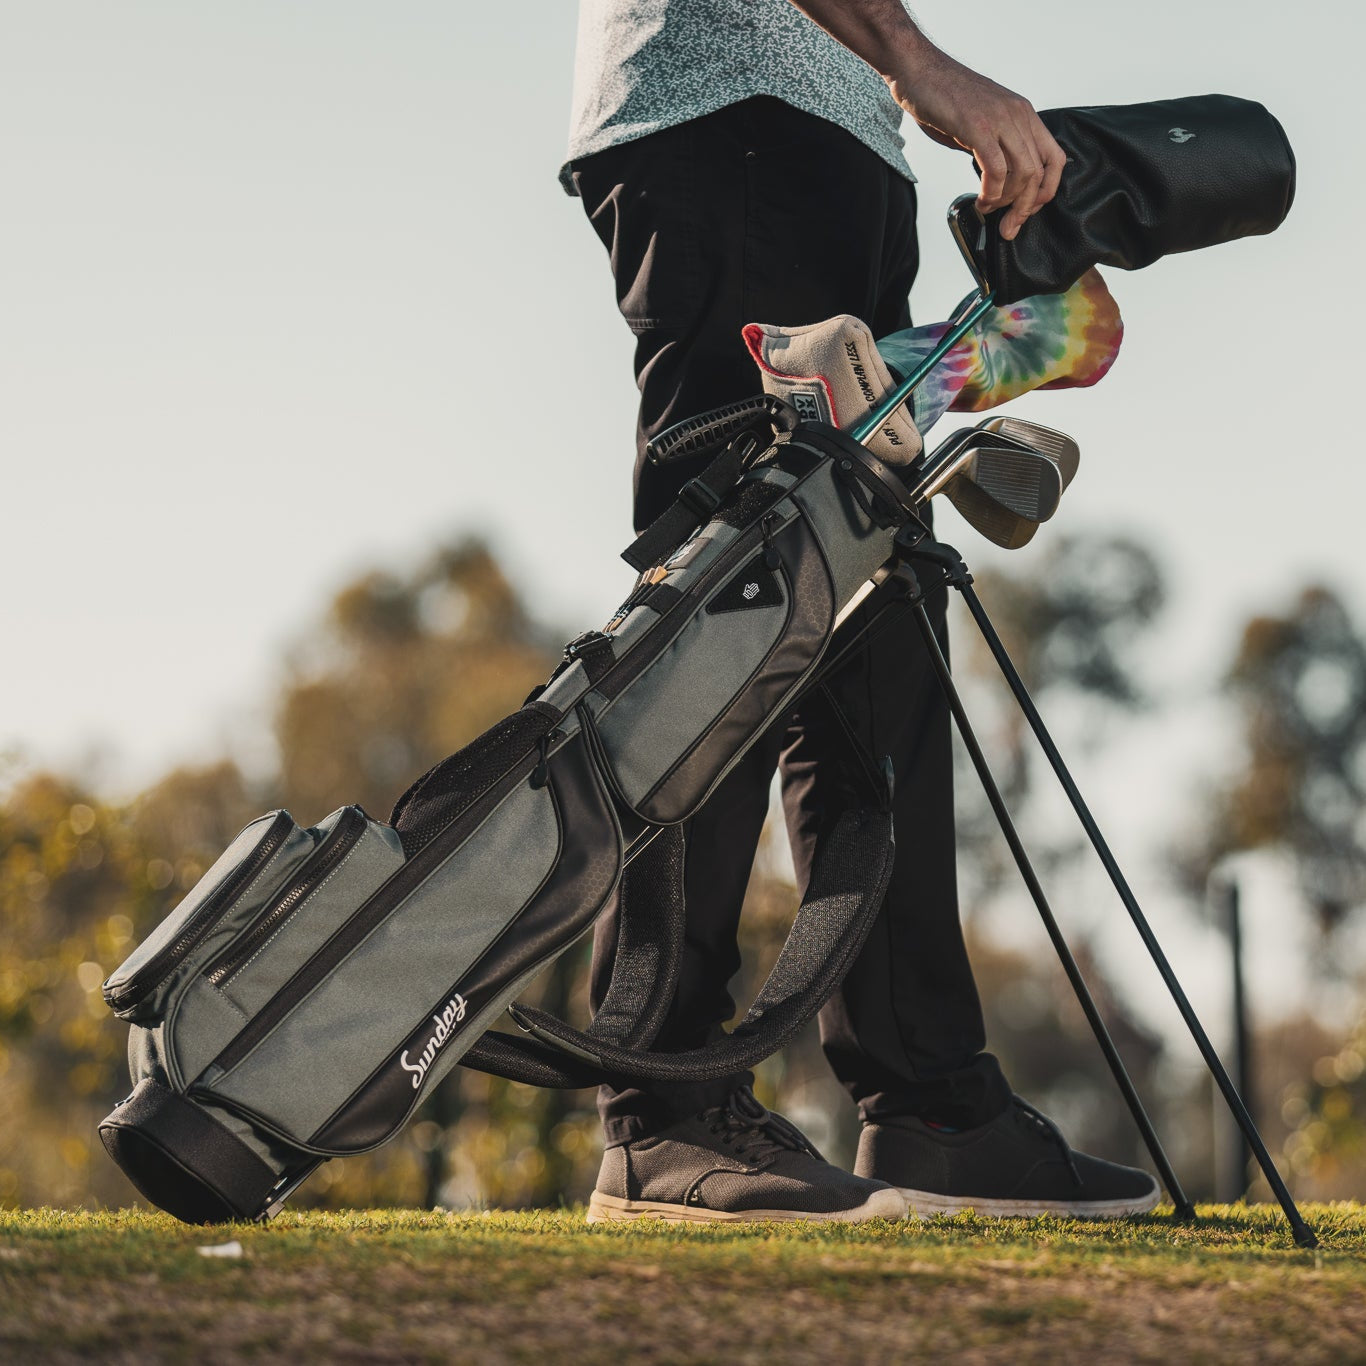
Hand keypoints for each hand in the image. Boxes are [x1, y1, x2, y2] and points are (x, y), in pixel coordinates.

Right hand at [886, 44, 1065, 240]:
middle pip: (1039, 172)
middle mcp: (1018, 115)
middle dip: (1025, 208)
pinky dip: (990, 193)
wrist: (919, 70)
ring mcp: (1000, 120)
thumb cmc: (943, 98)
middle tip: (1009, 227)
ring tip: (989, 210)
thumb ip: (995, 147)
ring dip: (1007, 203)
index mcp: (1023, 114)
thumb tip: (996, 180)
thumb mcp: (981, 123)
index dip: (1046, 191)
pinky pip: (995, 170)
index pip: (1054, 157)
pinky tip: (980, 201)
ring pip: (1022, 173)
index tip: (1028, 210)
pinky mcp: (978, 127)